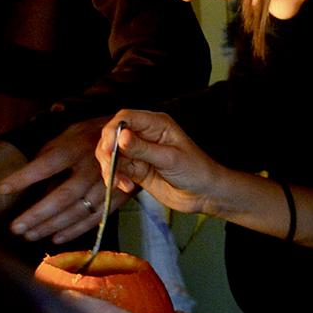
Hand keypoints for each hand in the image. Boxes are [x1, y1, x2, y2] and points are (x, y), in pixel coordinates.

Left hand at [0, 117, 126, 242]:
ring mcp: (107, 184)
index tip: (2, 189)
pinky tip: (56, 238)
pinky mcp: (117, 197)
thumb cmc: (89, 137)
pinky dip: (75, 230)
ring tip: (29, 235)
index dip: (24, 178)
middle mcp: (92, 167)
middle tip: (15, 228)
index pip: (46, 165)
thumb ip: (50, 156)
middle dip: (37, 214)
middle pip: (63, 196)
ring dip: (52, 226)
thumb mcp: (68, 136)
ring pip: (78, 211)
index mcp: (75, 148)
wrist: (132, 137)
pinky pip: (95, 219)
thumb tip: (29, 182)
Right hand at [97, 108, 242, 216]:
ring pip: (112, 154)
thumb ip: (143, 149)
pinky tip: (125, 186)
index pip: (125, 118)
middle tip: (110, 167)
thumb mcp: (170, 159)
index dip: (113, 130)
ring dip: (110, 168)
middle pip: (113, 136)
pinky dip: (116, 178)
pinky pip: (118, 170)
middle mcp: (144, 135)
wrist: (205, 194)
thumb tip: (121, 137)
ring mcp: (139, 152)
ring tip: (119, 182)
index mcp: (156, 124)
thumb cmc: (197, 171)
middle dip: (107, 152)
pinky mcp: (137, 168)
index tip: (108, 148)